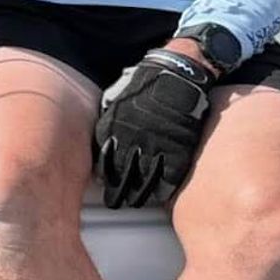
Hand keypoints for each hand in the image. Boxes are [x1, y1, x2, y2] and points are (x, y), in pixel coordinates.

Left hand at [94, 51, 210, 208]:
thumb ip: (107, 122)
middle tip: (115, 204)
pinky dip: (161, 189)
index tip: (105, 187)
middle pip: (123, 176)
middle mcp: (131, 142)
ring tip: (134, 203)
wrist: (175, 75)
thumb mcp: (115, 100)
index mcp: (113, 130)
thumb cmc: (143, 86)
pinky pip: (167, 177)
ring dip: (138, 195)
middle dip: (118, 193)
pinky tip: (158, 197)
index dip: (105, 178)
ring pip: (143, 181)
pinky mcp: (177, 151)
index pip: (105, 163)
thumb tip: (102, 143)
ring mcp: (155, 148)